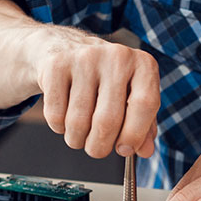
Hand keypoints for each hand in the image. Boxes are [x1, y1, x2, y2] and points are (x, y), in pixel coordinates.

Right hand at [30, 26, 159, 158]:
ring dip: (77, 139)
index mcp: (143, 65)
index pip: (145, 104)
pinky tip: (64, 117)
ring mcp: (85, 58)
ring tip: (79, 135)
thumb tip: (145, 151)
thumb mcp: (131, 97)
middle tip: (96, 149)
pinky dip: (59, 127)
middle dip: (100, 146)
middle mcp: (117, 56)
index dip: (134, 134)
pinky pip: (56, 114)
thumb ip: (143, 126)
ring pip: (78, 122)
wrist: (65, 49)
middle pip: (108, 120)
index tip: (124, 149)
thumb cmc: (106, 80)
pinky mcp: (56, 65)